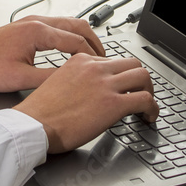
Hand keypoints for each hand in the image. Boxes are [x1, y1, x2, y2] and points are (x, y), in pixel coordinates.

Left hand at [0, 16, 104, 92]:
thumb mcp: (20, 79)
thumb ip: (50, 78)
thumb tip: (72, 80)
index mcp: (37, 32)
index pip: (76, 42)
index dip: (93, 57)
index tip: (103, 68)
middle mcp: (36, 22)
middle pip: (77, 26)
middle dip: (94, 42)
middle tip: (105, 59)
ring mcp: (30, 22)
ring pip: (67, 23)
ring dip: (83, 37)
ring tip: (93, 54)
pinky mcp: (25, 26)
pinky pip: (56, 26)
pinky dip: (70, 35)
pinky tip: (71, 49)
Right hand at [14, 54, 157, 153]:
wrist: (33, 125)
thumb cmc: (39, 112)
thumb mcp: (56, 83)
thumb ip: (76, 81)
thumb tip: (89, 92)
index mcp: (80, 61)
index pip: (111, 61)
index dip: (120, 75)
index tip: (121, 86)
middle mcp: (94, 68)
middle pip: (132, 64)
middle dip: (140, 79)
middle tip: (140, 92)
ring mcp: (105, 85)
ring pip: (143, 77)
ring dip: (149, 91)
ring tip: (147, 105)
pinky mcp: (113, 104)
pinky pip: (145, 100)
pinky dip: (152, 108)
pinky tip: (149, 117)